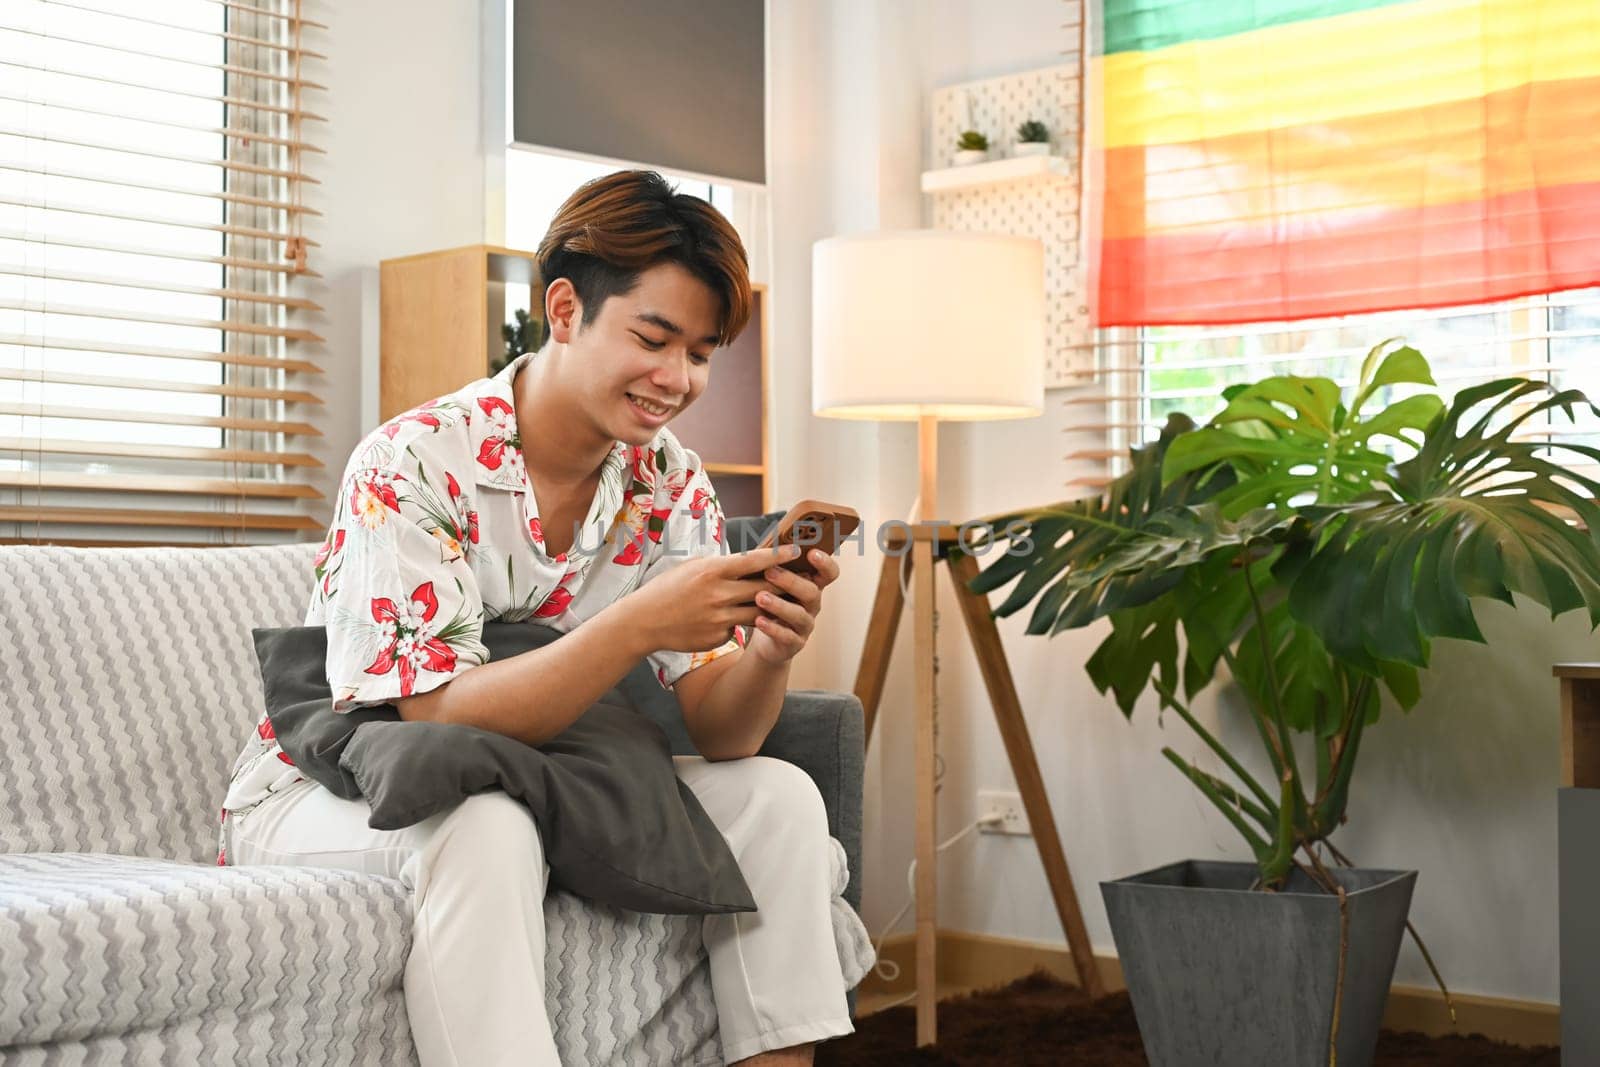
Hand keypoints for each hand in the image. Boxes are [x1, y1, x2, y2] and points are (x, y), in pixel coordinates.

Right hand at [629, 545, 799, 653]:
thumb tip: (750, 560)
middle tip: (799, 578)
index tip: (796, 551)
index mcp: (713, 570)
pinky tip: (737, 620)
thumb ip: (722, 564)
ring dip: (770, 606)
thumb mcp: (693, 566)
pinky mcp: (718, 637)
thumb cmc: (669, 588)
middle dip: (783, 583)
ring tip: (781, 600)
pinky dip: (741, 623)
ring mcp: (719, 618)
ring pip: (758, 612)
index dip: (779, 556)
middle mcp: (719, 594)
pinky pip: (739, 629)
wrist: (645, 621)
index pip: (754, 561)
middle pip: (764, 588)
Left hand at [747, 548, 839, 665]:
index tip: (812, 553)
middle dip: (790, 581)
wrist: (766, 640)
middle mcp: (813, 604)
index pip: (829, 573)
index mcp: (812, 584)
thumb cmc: (771, 601)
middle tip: (769, 572)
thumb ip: (776, 566)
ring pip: (798, 615)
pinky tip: (759, 620)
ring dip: (779, 605)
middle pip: (811, 592)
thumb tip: (766, 544)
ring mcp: (805, 625)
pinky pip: (787, 636)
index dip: (825, 563)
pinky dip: (773, 628)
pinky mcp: (794, 643)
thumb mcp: (775, 584)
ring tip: (760, 597)